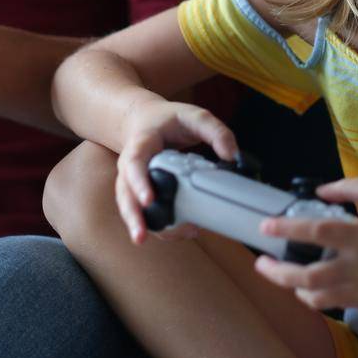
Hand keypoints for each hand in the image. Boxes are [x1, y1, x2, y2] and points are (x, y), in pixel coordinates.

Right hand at [114, 97, 239, 245]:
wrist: (144, 120)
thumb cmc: (168, 119)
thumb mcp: (194, 115)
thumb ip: (215, 132)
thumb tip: (232, 156)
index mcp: (141, 143)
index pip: (135, 163)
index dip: (140, 182)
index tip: (149, 200)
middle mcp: (130, 165)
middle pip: (125, 193)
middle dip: (132, 216)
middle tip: (140, 236)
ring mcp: (132, 181)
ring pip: (129, 206)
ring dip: (140, 226)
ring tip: (150, 241)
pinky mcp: (139, 192)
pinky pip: (143, 211)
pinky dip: (156, 225)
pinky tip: (178, 233)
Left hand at [252, 178, 357, 309]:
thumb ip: (349, 187)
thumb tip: (318, 191)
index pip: (317, 233)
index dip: (287, 230)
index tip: (265, 227)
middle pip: (309, 277)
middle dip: (278, 273)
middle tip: (260, 263)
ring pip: (318, 298)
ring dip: (293, 288)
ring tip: (281, 275)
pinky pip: (334, 304)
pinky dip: (315, 297)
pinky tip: (306, 285)